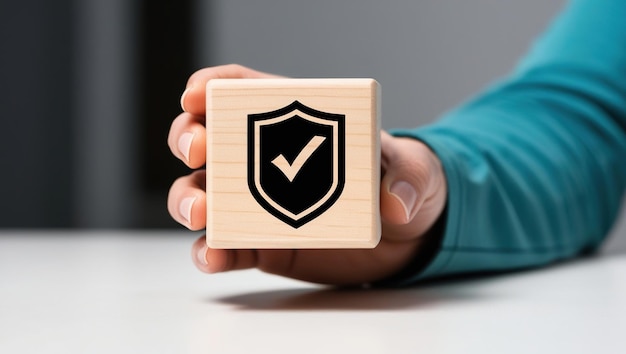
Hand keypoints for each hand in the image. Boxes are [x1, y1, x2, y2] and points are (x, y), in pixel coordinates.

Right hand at [167, 64, 446, 285]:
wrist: (402, 237)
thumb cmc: (401, 184)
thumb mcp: (414, 172)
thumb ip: (408, 179)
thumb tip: (395, 204)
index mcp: (296, 123)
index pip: (245, 91)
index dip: (213, 86)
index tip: (196, 95)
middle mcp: (265, 159)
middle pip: (208, 137)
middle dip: (189, 137)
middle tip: (198, 150)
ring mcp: (257, 203)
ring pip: (202, 193)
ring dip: (188, 198)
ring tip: (202, 211)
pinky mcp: (261, 245)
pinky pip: (224, 248)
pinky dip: (211, 252)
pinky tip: (213, 256)